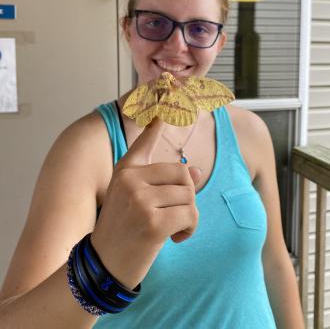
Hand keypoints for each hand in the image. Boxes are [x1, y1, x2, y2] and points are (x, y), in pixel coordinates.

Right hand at [91, 118, 200, 288]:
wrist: (102, 265)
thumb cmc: (121, 229)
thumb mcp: (135, 198)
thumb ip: (163, 181)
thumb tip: (198, 171)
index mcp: (125, 169)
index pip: (146, 139)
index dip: (160, 119)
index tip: (169, 94)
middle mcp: (131, 179)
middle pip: (183, 174)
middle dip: (186, 197)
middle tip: (173, 215)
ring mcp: (140, 199)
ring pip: (189, 196)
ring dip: (188, 216)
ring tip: (171, 229)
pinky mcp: (153, 222)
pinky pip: (190, 215)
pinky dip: (190, 229)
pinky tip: (175, 238)